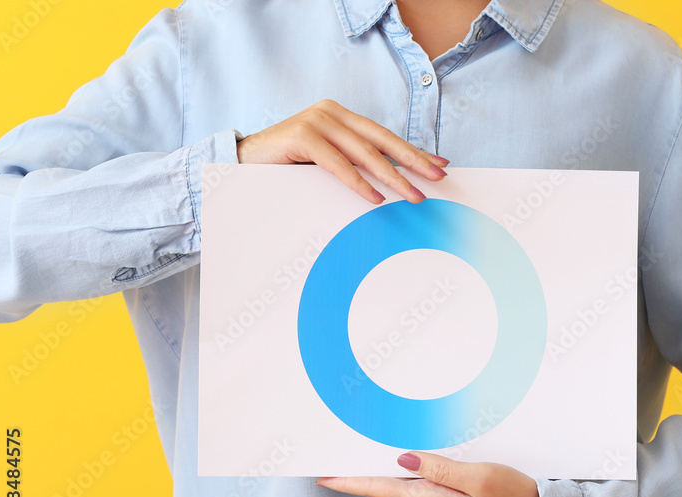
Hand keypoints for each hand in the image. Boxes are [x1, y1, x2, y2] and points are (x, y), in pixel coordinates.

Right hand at [237, 100, 448, 204]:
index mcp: (342, 117)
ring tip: (413, 196)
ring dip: (392, 177)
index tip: (440, 164)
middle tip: (437, 178)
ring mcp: (317, 121)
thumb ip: (354, 165)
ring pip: (364, 153)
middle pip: (382, 140)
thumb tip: (392, 185)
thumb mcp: (327, 163)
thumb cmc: (287, 166)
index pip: (385, 136)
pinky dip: (357, 182)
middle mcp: (332, 113)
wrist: (241, 161)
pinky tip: (375, 197)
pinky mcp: (303, 135)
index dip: (414, 151)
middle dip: (413, 161)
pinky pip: (338, 164)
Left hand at [316, 452, 539, 496]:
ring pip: (401, 483)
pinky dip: (404, 470)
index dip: (350, 482)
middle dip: (359, 473)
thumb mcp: (476, 477)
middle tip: (333, 458)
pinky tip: (400, 459)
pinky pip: (420, 483)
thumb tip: (403, 458)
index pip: (380, 489)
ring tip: (357, 453)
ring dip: (380, 470)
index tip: (323, 477)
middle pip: (385, 486)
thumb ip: (439, 468)